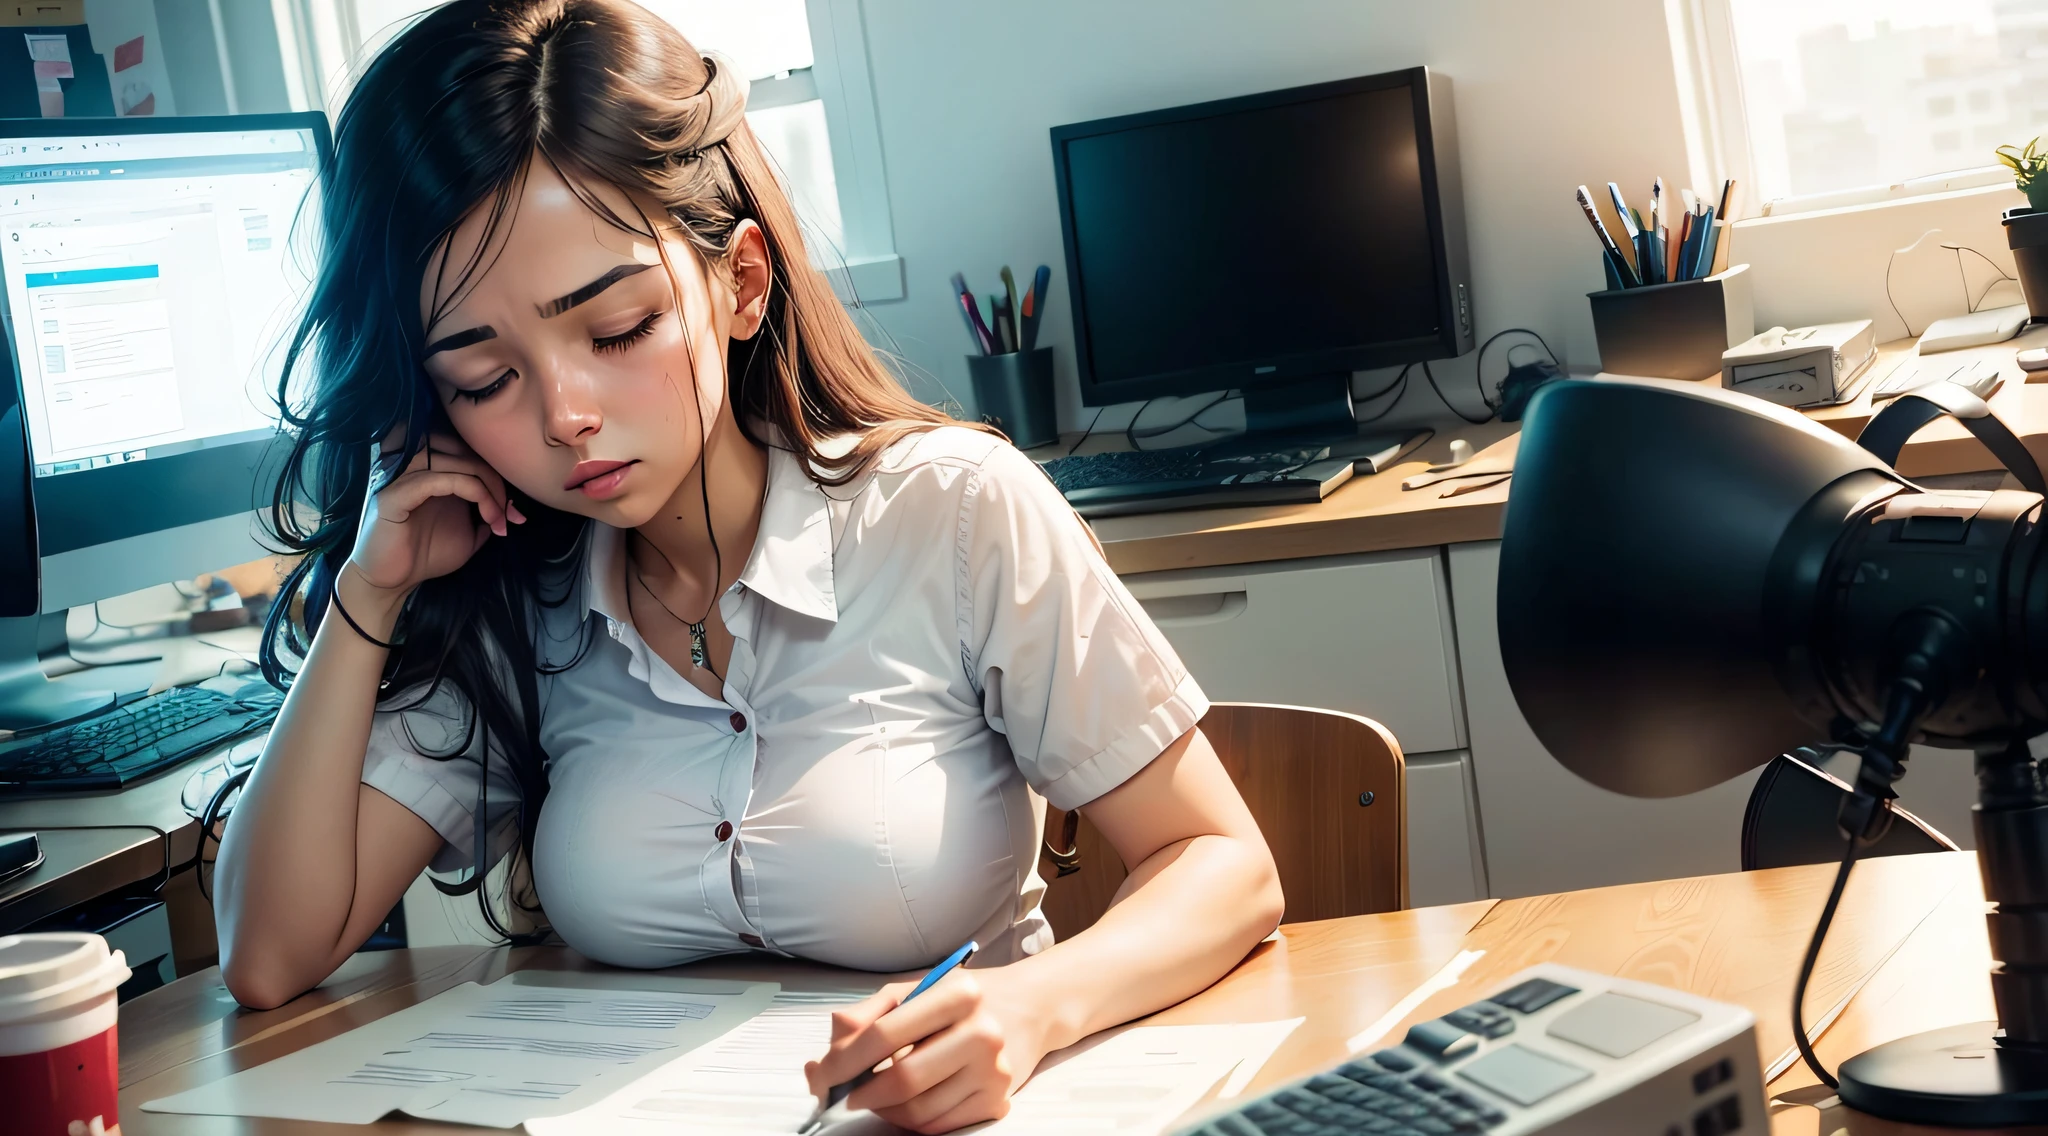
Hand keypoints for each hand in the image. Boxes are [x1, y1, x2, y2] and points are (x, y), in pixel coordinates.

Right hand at [346, 431, 524, 611]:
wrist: (392, 582)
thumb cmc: (426, 556)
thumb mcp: (469, 533)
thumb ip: (485, 513)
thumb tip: (510, 504)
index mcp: (431, 471)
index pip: (467, 450)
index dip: (496, 472)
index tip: (515, 511)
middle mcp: (414, 467)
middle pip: (462, 449)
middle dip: (495, 477)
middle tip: (510, 511)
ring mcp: (400, 478)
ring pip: (453, 460)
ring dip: (485, 484)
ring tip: (498, 516)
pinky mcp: (392, 496)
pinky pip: (436, 479)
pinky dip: (470, 491)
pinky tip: (486, 516)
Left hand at [804, 966, 1054, 1133]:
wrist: (1029, 1009)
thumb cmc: (962, 1000)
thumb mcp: (914, 989)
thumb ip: (865, 1016)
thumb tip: (824, 1059)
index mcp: (958, 994)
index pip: (884, 1034)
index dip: (843, 1060)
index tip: (821, 1074)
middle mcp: (982, 1032)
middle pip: (902, 1080)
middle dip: (859, 1093)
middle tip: (841, 1095)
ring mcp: (994, 1071)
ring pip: (917, 1111)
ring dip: (882, 1109)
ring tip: (873, 1094)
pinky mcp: (998, 1099)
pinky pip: (937, 1125)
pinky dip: (909, 1121)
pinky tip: (904, 1102)